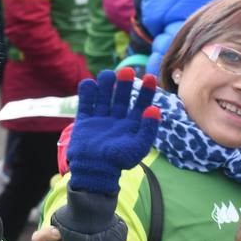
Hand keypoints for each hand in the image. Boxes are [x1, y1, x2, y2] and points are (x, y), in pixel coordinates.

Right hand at [66, 68, 161, 193]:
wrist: (95, 170)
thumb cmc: (118, 161)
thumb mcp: (138, 147)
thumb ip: (147, 129)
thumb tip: (155, 109)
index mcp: (131, 124)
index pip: (141, 104)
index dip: (147, 91)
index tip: (151, 77)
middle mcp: (117, 119)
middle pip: (122, 96)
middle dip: (125, 83)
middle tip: (127, 70)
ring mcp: (101, 119)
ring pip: (104, 96)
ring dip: (107, 85)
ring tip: (108, 74)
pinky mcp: (85, 120)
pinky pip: (86, 103)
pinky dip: (87, 93)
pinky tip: (90, 83)